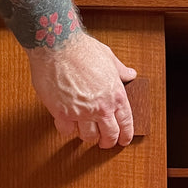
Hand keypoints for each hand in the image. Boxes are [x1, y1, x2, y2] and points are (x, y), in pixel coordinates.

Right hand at [25, 32, 136, 147]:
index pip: (126, 124)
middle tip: (105, 143)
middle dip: (108, 142)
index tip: (123, 140)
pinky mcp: (62, 113)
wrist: (56, 45)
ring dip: (88, 136)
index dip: (126, 135)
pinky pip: (66, 130)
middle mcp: (101, 107)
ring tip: (85, 131)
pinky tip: (68, 123)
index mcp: (116, 96)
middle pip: (109, 135)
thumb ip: (121, 71)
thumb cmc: (81, 49)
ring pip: (88, 136)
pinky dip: (67, 129)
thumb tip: (130, 74)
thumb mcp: (109, 58)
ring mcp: (81, 112)